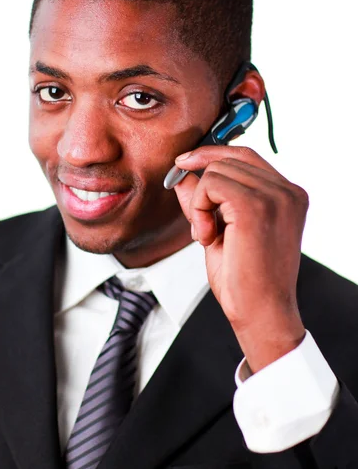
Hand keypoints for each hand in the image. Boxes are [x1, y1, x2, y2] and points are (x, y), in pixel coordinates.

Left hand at [174, 145, 307, 372]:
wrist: (260, 313)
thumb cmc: (246, 280)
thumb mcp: (221, 231)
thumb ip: (204, 201)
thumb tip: (182, 175)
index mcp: (287, 195)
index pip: (245, 155)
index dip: (211, 154)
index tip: (183, 163)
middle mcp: (287, 190)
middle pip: (226, 160)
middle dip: (202, 192)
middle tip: (204, 230)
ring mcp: (274, 196)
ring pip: (215, 171)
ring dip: (200, 204)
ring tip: (209, 236)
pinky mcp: (254, 205)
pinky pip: (209, 184)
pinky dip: (198, 209)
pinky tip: (207, 237)